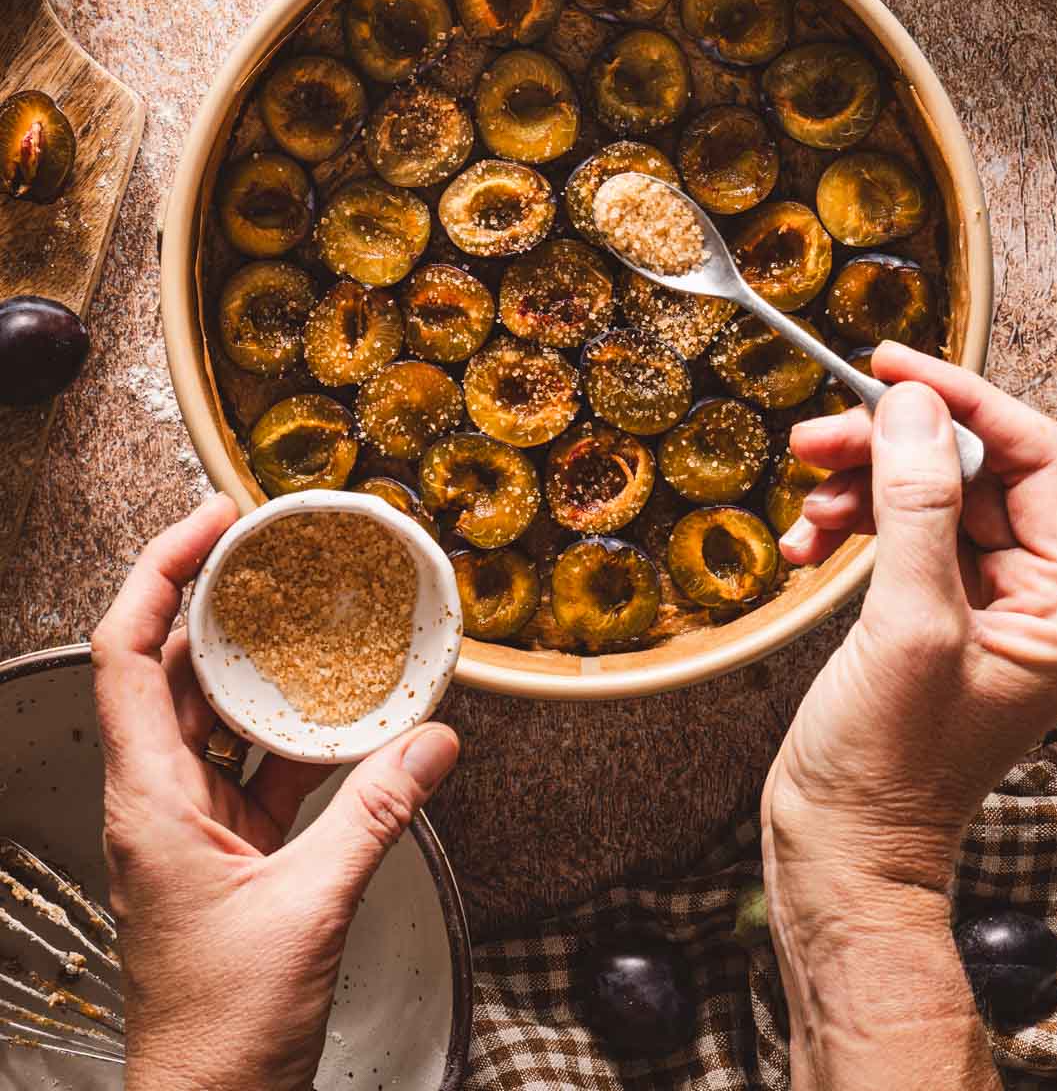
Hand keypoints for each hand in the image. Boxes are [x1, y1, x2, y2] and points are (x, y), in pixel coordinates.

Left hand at [92, 500, 458, 1090]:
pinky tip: (346, 711)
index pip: (127, 652)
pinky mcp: (227, 852)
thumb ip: (377, 816)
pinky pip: (258, 765)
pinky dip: (296, 730)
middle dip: (215, 599)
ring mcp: (190, 825)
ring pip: (215, 714)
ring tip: (308, 610)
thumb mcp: (310, 907)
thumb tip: (435, 743)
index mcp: (148, 798)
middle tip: (269, 547)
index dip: (161, 572)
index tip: (214, 522)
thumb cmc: (222, 1029)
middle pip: (168, 668)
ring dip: (258, 662)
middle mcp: (158, 799)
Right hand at [763, 343, 1056, 904]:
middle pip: (974, 470)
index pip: (1036, 457)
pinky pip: (899, 533)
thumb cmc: (888, 769)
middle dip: (892, 446)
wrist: (840, 849)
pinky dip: (850, 525)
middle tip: (819, 435)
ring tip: (804, 501)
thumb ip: (916, 506)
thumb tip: (917, 408)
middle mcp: (1042, 598)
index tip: (892, 367)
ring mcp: (986, 605)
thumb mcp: (907, 626)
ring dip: (860, 485)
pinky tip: (805, 544)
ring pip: (928, 494)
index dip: (964, 401)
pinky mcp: (934, 612)